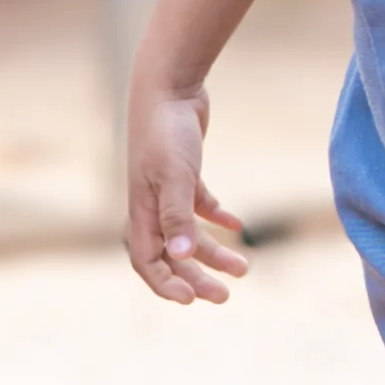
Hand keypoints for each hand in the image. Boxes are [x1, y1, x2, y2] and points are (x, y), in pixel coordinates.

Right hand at [126, 75, 249, 304]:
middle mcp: (151, 205)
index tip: (192, 299)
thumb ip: (178, 216)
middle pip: (172, 255)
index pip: (147, 262)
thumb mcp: (175, 175)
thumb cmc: (167, 130)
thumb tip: (181, 256)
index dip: (166, 284)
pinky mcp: (183, 173)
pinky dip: (217, 219)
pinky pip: (199, 206)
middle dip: (196, 278)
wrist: (168, 85)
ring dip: (213, 254)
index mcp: (141, 211)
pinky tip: (237, 226)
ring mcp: (167, 189)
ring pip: (189, 234)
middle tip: (225, 296)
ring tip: (243, 268)